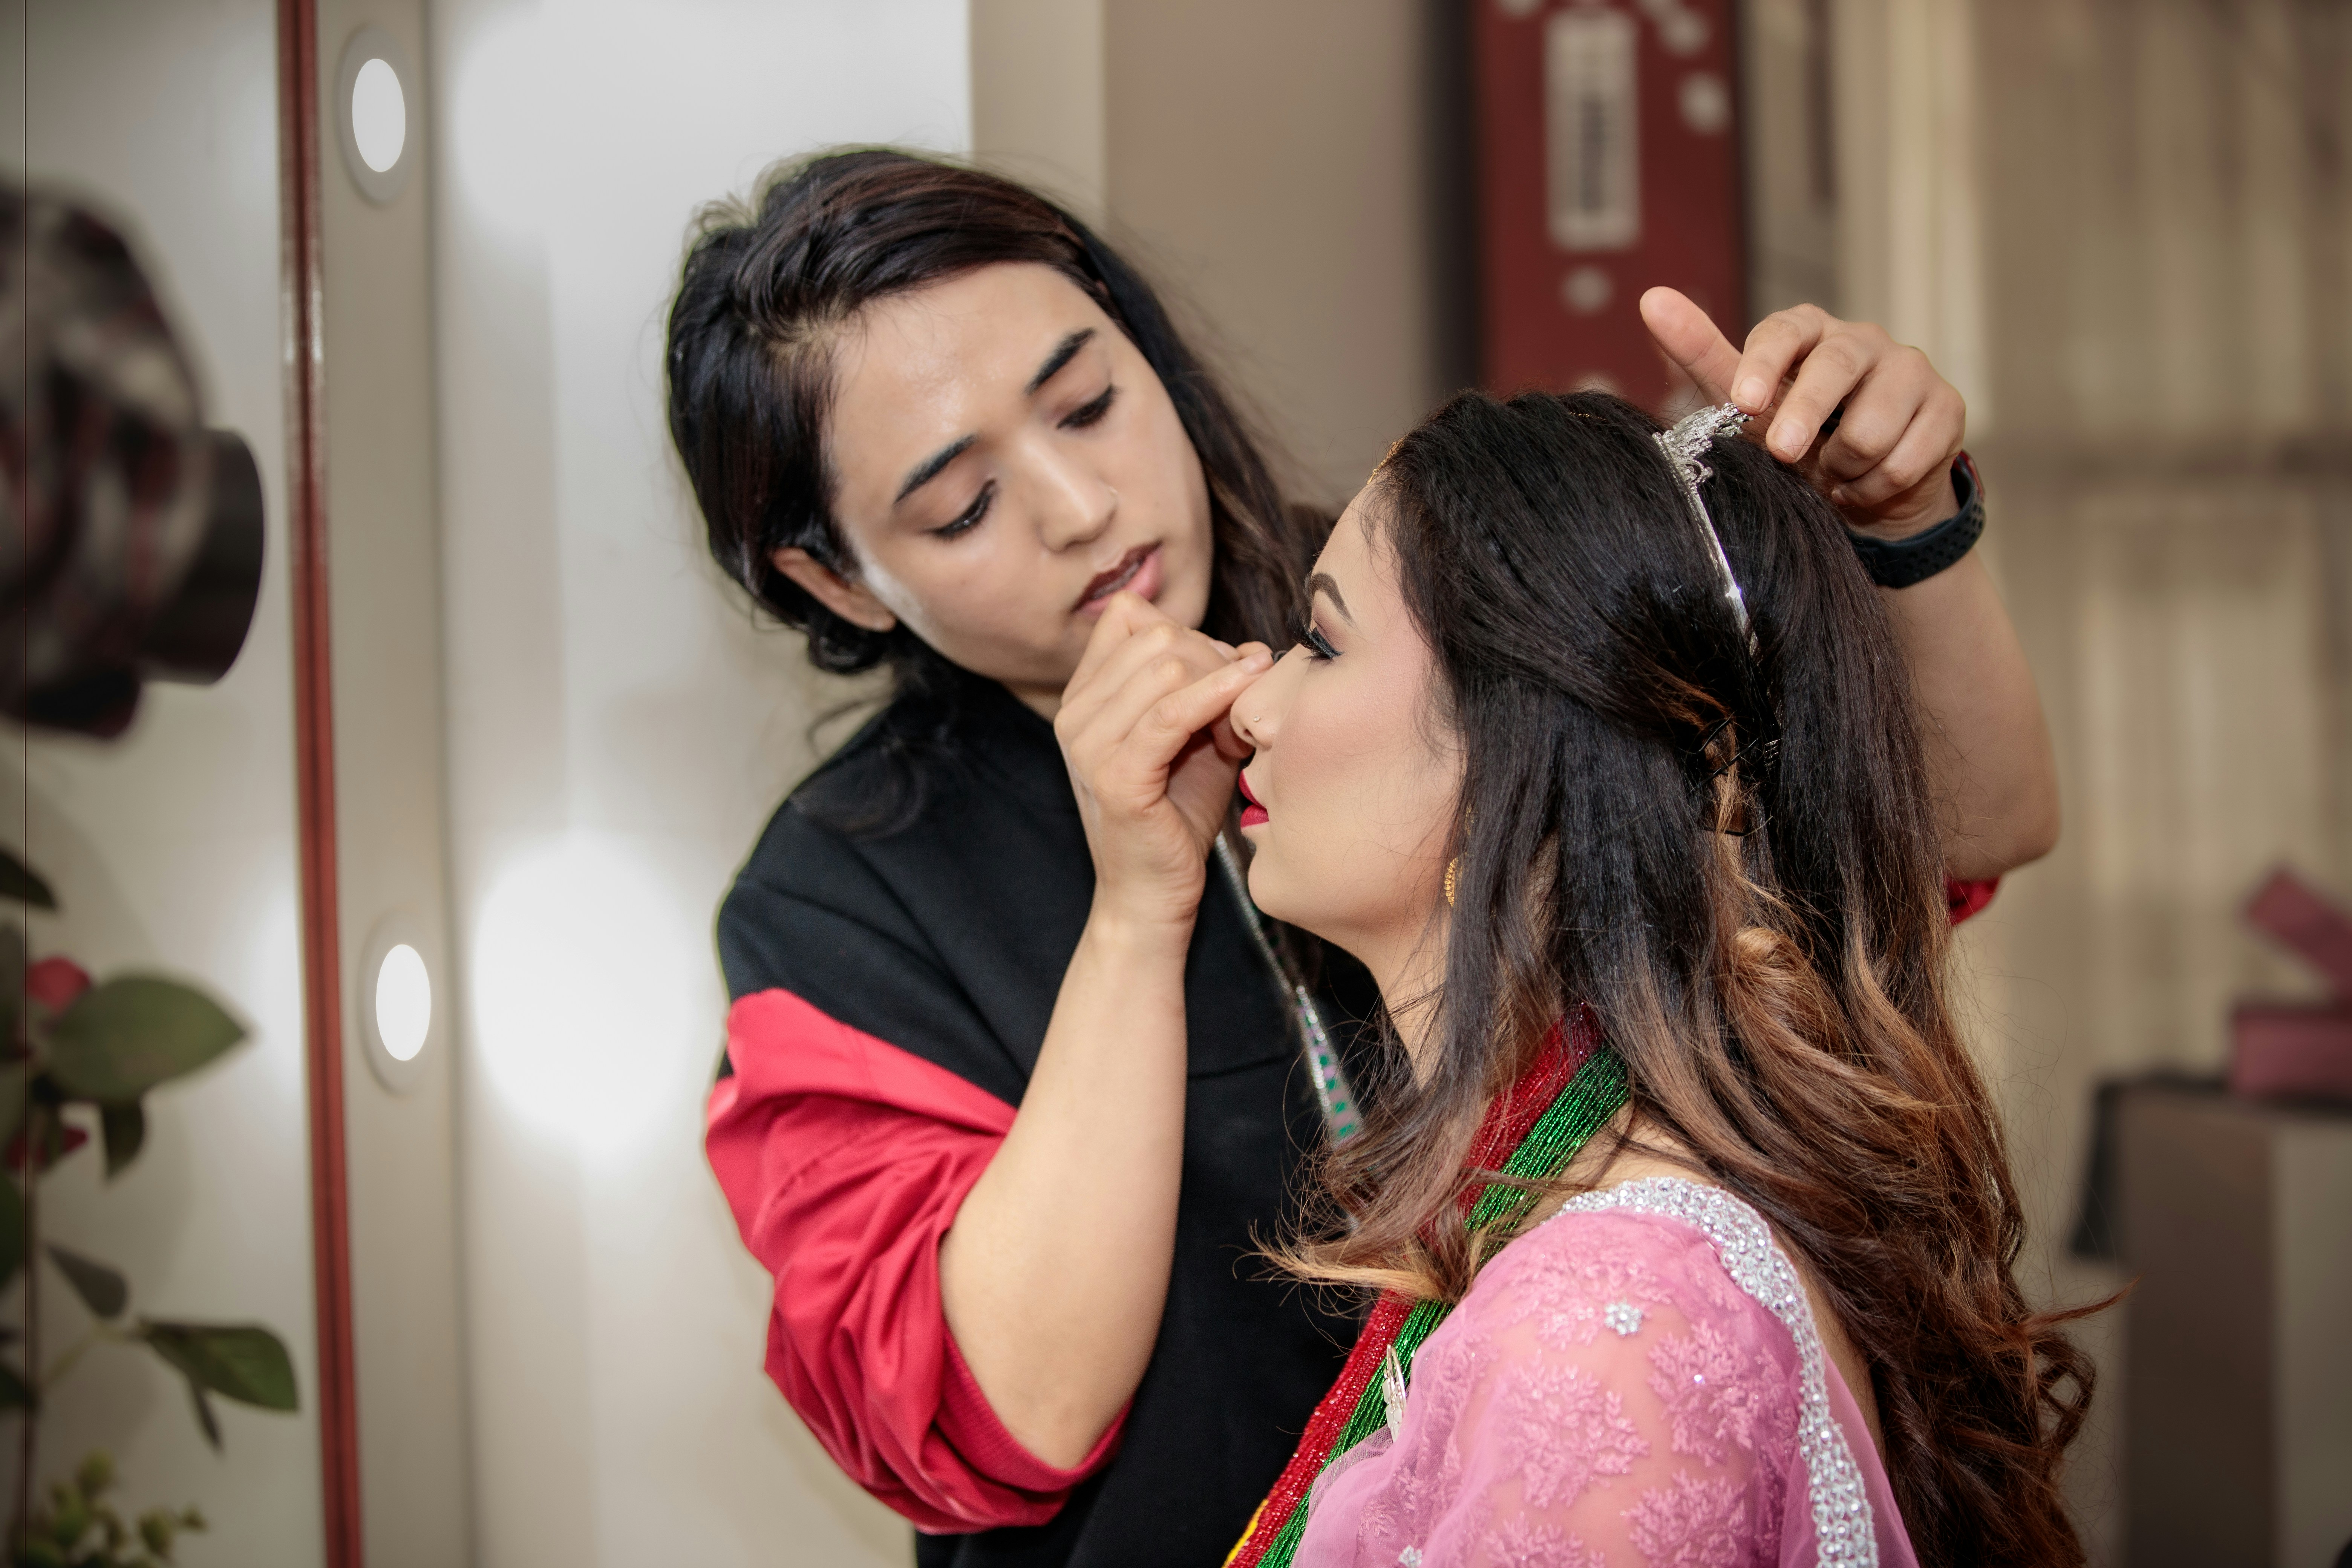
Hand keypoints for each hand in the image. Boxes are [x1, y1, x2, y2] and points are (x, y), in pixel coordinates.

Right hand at [1054, 593, 1270, 931]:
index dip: (1187, 633)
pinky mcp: (1116, 777)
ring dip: (1220, 685)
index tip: (1219, 675)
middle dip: (1212, 660)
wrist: (1153, 893)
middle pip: (1156, 635)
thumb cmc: (1178, 814)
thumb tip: (1253, 648)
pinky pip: (1172, 712)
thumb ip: (1210, 685)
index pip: (1131, 617)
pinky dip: (1218, 694)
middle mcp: (1075, 714)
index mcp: (1084, 696)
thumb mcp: (1195, 735)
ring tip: (1238, 729)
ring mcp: (1089, 745)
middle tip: (1238, 709)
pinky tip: (1248, 690)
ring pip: (1167, 665)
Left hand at [1642, 287, 1964, 539]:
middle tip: (1786, 455)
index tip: (1744, 399)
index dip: (1764, 363)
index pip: (1785, 329)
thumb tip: (1652, 300)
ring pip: (1873, 425)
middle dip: (1806, 417)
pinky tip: (1865, 484)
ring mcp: (1911, 371)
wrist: (1863, 493)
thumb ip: (1703, 355)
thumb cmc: (1797, 440)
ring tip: (1832, 473)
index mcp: (1812, 333)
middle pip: (1836, 368)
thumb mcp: (1747, 405)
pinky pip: (1906, 459)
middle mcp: (1864, 341)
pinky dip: (1875, 486)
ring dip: (1842, 466)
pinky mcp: (1947, 408)